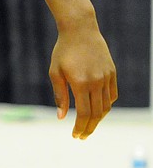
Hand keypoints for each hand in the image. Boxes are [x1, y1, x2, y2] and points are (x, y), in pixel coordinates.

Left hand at [50, 24, 117, 138]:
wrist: (80, 30)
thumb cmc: (63, 51)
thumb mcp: (55, 71)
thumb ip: (60, 95)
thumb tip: (61, 117)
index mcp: (80, 83)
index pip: (83, 113)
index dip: (80, 127)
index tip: (75, 136)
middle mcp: (96, 82)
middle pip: (96, 113)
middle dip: (89, 127)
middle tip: (82, 136)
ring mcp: (106, 78)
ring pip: (106, 106)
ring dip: (98, 119)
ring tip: (89, 125)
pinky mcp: (112, 73)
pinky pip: (112, 95)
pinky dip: (106, 105)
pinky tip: (98, 110)